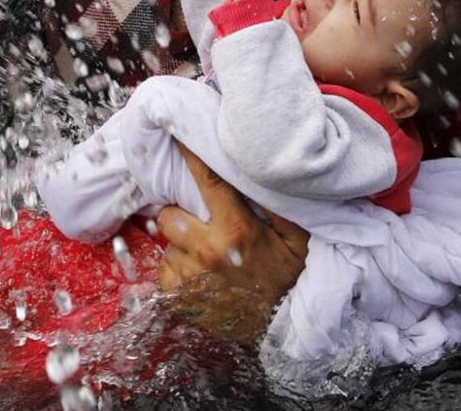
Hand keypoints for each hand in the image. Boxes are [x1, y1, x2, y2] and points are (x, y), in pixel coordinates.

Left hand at [155, 143, 307, 343]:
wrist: (280, 328)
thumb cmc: (287, 276)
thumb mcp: (297, 238)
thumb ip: (279, 203)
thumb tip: (262, 168)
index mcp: (235, 230)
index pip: (206, 181)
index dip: (189, 154)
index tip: (173, 132)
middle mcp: (206, 252)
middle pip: (168, 216)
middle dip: (180, 215)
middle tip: (200, 222)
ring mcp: (189, 278)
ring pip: (167, 245)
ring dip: (181, 245)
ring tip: (206, 254)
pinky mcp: (178, 299)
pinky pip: (163, 272)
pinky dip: (176, 269)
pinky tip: (198, 274)